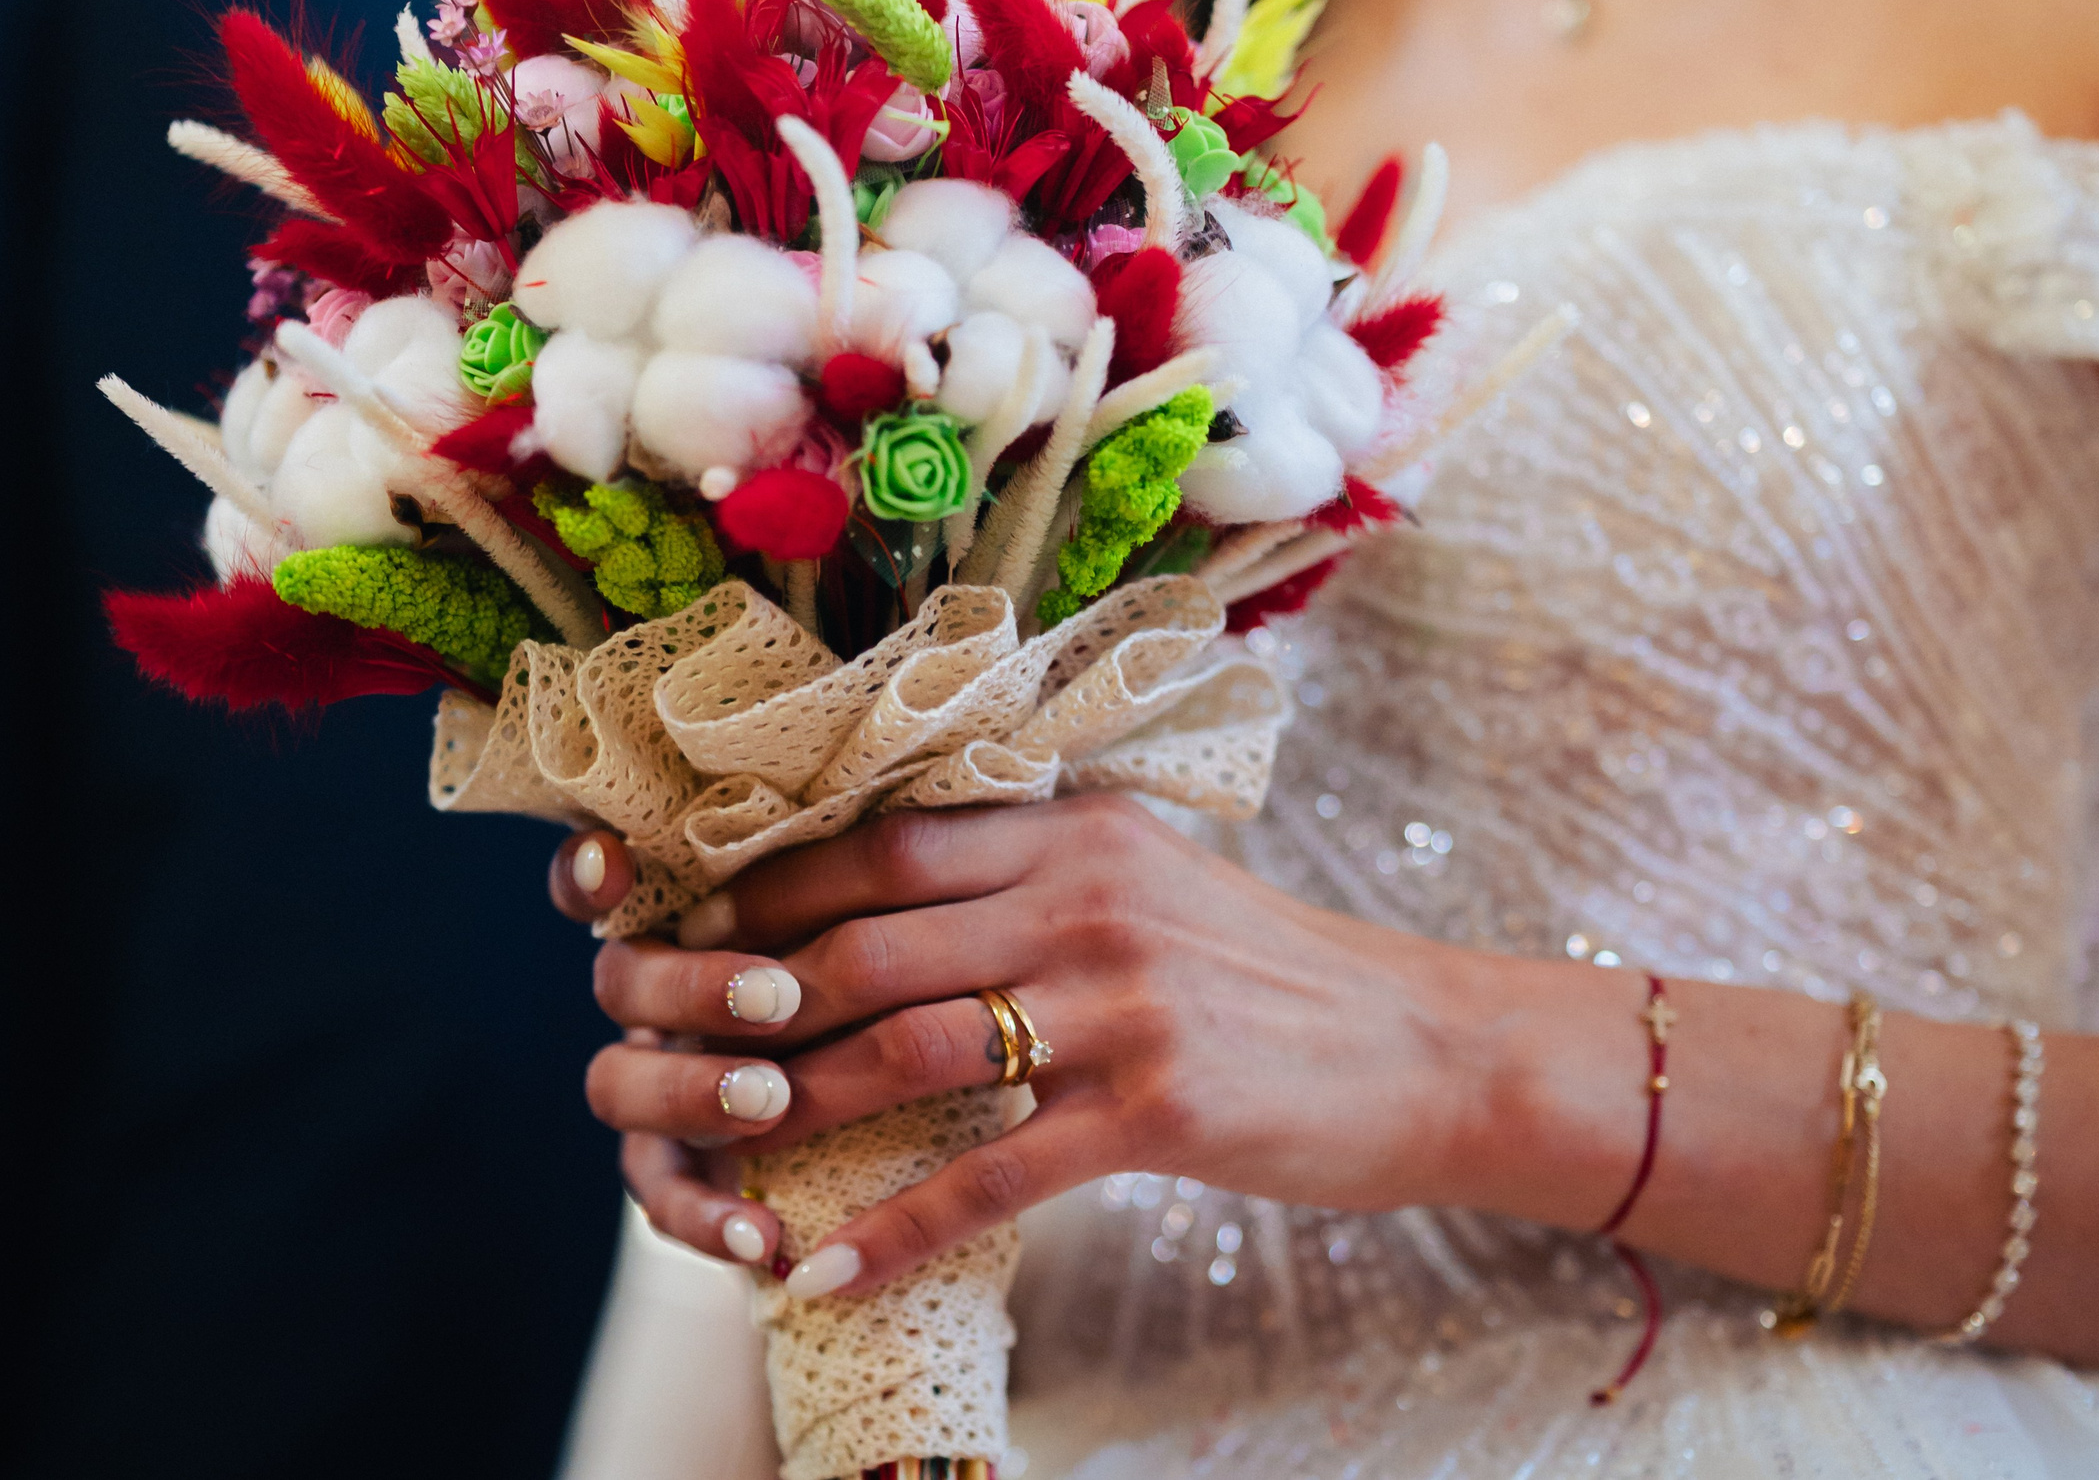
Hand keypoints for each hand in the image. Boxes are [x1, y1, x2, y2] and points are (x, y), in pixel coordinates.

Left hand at [550, 801, 1639, 1295]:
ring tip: (719, 1162)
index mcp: (1074, 831)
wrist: (1428, 1052)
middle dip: (752, 996)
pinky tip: (826, 1267)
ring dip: (799, 1110)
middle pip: (873, 936)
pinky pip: (993, 1171)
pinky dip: (897, 1225)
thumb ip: (1031, 875)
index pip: (884, 841)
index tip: (690, 929)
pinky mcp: (1158, 1103)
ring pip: (912, 1047)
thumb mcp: (1151, 883)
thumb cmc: (1270, 976)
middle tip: (670, 1043)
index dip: (772, 887)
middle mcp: (1086, 894)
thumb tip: (892, 891)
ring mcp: (1123, 997)